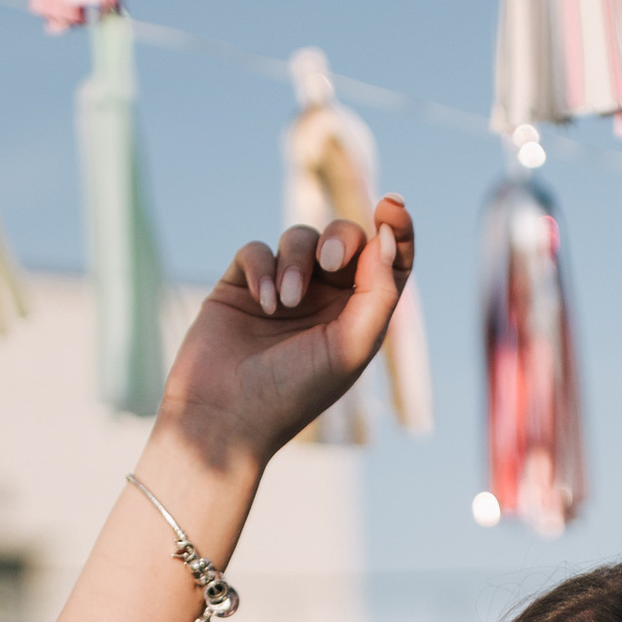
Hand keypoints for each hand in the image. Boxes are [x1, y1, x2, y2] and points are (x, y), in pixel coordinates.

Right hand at [152, 200, 415, 480]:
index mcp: (359, 315)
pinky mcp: (241, 285)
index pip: (387, 260)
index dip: (396, 228)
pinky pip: (256, 250)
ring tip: (286, 303)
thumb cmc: (295, 391)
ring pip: (298, 238)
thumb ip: (379, 291)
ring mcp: (282, 289)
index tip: (393, 205)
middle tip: (330, 261)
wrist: (226, 416)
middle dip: (340, 239)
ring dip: (295, 262)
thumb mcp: (352, 346)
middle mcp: (324, 299)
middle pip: (344, 238)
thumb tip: (386, 236)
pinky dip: (261, 269)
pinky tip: (263, 303)